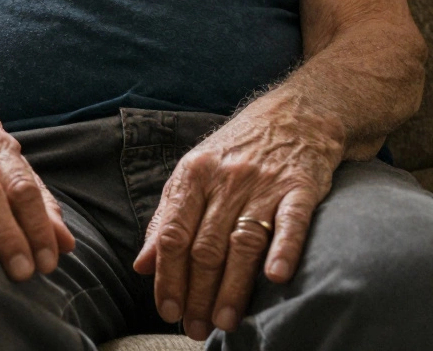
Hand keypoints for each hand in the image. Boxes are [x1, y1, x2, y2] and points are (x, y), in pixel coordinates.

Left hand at [132, 106, 342, 339]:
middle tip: (196, 328)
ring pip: (242, 243)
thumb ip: (166, 219)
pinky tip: (276, 278)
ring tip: (225, 322)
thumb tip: (141, 265)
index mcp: (191, 176)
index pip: (171, 235)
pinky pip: (292, 221)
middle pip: (204, 246)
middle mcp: (224, 180)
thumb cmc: (235, 151)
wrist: (294, 114)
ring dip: (233, 287)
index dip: (167, 277)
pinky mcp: (301, 186)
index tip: (166, 310)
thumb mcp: (192, 175)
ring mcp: (263, 183)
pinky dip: (284, 249)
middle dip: (198, 293)